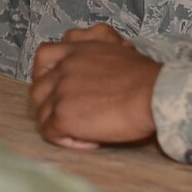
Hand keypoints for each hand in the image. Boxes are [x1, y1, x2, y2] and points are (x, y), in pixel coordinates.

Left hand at [29, 29, 161, 149]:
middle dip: (50, 104)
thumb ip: (98, 59)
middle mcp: (63, 68)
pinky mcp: (62, 116)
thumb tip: (98, 75)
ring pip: (41, 114)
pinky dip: (67, 141)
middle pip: (38, 89)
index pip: (44, 56)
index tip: (59, 89)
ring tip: (84, 132)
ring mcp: (59, 92)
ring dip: (59, 125)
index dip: (45, 75)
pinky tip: (92, 142)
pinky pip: (51, 134)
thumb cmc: (148, 78)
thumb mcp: (118, 52)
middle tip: (72, 116)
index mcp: (77, 49)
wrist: (154, 94)